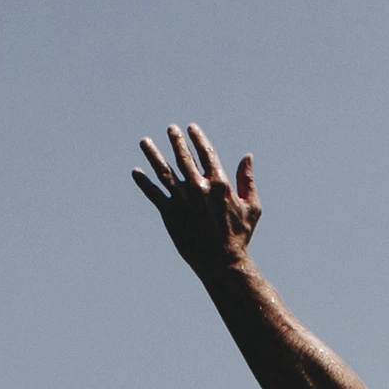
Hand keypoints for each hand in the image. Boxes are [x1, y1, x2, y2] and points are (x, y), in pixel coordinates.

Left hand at [132, 123, 260, 268]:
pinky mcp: (169, 212)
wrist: (223, 261)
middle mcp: (198, 187)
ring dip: (153, 154)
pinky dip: (143, 182)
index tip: (191, 127)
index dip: (197, 138)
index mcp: (219, 183)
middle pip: (183, 156)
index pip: (206, 152)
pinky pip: (153, 193)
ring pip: (163, 170)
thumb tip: (248, 156)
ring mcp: (182, 199)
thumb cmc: (239, 235)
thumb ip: (247, 180)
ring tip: (144, 142)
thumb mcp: (252, 206)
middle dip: (176, 140)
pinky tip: (136, 172)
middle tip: (170, 129)